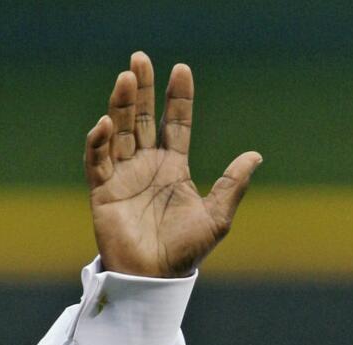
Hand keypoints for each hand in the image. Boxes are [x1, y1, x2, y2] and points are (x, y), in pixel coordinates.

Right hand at [85, 52, 260, 276]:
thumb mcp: (217, 216)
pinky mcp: (102, 190)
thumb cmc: (187, 250)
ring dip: (121, 104)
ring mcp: (123, 175)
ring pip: (120, 130)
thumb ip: (233, 184)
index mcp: (174, 167)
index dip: (178, 98)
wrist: (156, 277)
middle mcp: (147, 165)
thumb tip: (256, 155)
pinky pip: (97, 160)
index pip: (176, 124)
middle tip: (140, 59)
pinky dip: (100, 141)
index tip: (181, 70)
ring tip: (126, 78)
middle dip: (141, 89)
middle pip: (143, 118)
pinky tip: (108, 124)